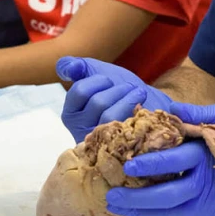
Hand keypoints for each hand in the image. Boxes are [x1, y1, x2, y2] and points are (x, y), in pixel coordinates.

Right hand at [57, 56, 172, 142]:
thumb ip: (77, 66)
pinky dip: (134, 111)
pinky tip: (142, 106)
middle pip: (97, 102)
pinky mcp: (116, 148)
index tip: (109, 80)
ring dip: (128, 99)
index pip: (80, 91)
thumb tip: (68, 67)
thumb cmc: (118, 90)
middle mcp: (80, 130)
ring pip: (110, 115)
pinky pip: (123, 128)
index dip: (98, 81)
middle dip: (117, 89)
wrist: (146, 105)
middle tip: (128, 87)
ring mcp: (99, 142)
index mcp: (71, 112)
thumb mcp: (96, 72)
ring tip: (138, 93)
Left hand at [105, 102, 214, 215]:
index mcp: (206, 156)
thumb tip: (169, 108)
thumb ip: (196, 114)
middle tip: (111, 194)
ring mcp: (203, 207)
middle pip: (167, 196)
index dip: (150, 163)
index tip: (128, 164)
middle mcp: (203, 185)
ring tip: (114, 207)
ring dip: (139, 215)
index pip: (175, 161)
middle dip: (136, 198)